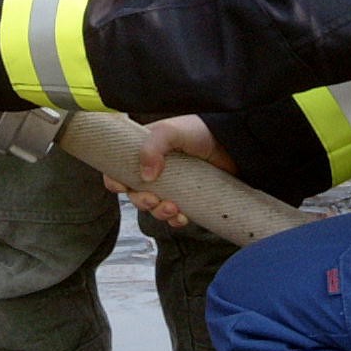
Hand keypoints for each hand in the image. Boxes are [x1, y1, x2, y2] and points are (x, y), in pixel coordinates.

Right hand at [102, 115, 237, 228]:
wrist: (234, 143)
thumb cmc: (202, 131)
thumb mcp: (172, 131)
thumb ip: (153, 146)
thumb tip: (146, 175)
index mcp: (145, 151)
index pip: (119, 169)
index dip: (116, 181)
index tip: (123, 187)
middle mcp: (156, 169)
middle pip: (135, 193)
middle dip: (142, 201)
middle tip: (154, 199)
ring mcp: (172, 185)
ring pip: (154, 207)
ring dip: (159, 213)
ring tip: (173, 209)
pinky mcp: (188, 197)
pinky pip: (174, 216)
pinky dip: (175, 220)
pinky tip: (182, 216)